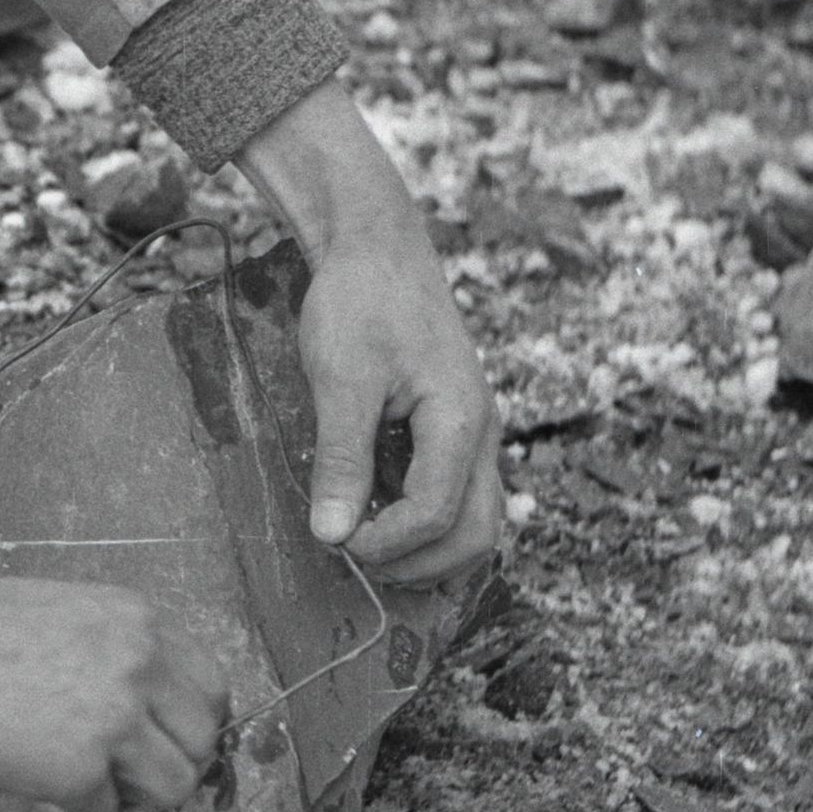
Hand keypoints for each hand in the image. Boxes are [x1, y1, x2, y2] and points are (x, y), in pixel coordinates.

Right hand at [0, 537, 223, 811]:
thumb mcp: (64, 617)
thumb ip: (111, 654)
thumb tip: (137, 710)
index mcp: (139, 624)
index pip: (211, 687)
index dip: (189, 722)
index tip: (161, 738)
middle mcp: (141, 668)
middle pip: (203, 742)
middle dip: (170, 762)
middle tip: (126, 771)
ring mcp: (115, 720)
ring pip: (174, 786)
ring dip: (135, 794)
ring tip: (87, 781)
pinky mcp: (80, 769)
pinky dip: (75, 810)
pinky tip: (36, 781)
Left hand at [237, 79, 503, 585]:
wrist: (378, 248)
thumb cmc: (361, 303)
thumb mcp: (341, 381)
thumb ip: (341, 461)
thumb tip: (332, 535)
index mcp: (460, 420)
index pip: (436, 513)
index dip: (385, 542)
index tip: (335, 539)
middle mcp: (480, 433)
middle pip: (478, 534)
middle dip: (421, 563)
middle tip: (359, 559)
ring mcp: (471, 433)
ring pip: (474, 520)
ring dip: (426, 548)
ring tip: (367, 544)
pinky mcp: (452, 429)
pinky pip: (454, 494)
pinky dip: (421, 520)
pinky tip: (373, 510)